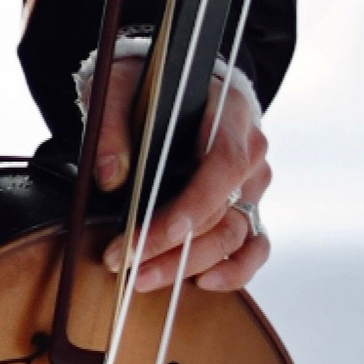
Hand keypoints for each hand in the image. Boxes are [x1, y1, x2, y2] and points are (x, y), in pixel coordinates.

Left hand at [91, 57, 271, 297]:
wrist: (173, 81)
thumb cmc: (148, 82)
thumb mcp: (118, 86)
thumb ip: (111, 126)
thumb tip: (109, 176)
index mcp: (230, 113)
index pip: (221, 165)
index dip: (190, 206)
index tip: (148, 235)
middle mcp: (250, 152)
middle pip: (222, 210)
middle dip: (170, 246)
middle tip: (124, 263)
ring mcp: (252, 184)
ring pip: (233, 236)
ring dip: (187, 264)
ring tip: (141, 278)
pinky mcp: (246, 206)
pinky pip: (253, 247)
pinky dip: (234, 271)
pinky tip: (201, 281)